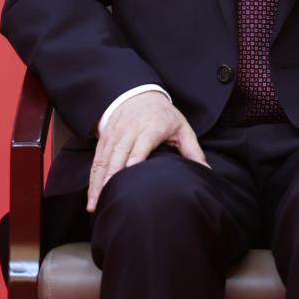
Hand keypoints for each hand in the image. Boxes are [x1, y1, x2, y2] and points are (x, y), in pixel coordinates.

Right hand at [87, 91, 209, 211]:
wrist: (140, 94)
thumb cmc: (164, 115)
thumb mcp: (182, 128)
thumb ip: (193, 150)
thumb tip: (206, 171)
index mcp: (152, 126)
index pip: (142, 144)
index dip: (134, 159)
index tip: (129, 177)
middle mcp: (130, 129)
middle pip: (119, 153)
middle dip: (111, 177)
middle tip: (107, 198)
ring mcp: (115, 133)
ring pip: (104, 159)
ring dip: (98, 182)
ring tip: (94, 203)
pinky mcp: (105, 138)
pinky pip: (97, 159)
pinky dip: (93, 177)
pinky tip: (92, 194)